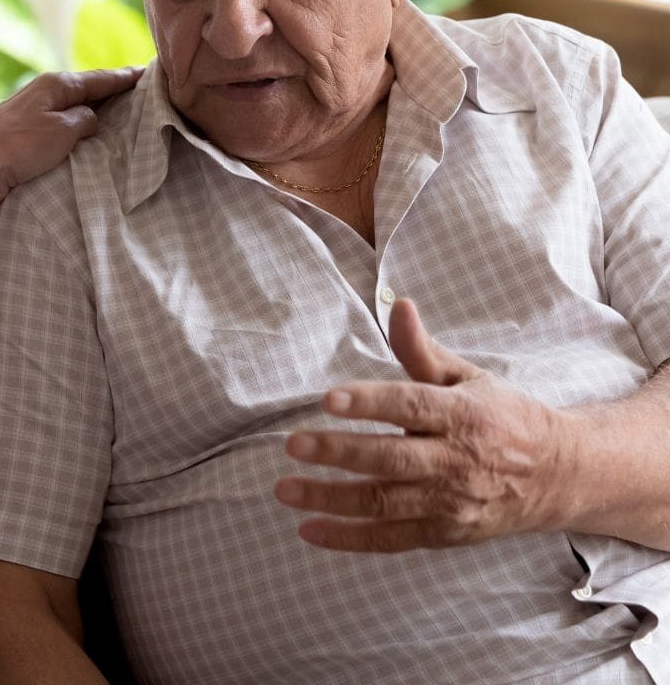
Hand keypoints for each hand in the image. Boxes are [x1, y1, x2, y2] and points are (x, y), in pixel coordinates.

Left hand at [0, 66, 142, 231]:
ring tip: (119, 113)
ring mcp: (30, 113)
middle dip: (111, 90)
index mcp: (54, 84)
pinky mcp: (22, 134)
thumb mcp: (62, 130)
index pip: (98, 78)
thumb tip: (90, 117)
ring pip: (71, 107)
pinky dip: (77, 126)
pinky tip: (85, 135)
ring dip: (93, 110)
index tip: (146, 71)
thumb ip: (84, 119)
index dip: (124, 76)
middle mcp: (41, 92)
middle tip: (140, 91)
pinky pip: (60, 124)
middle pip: (85, 89)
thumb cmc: (18, 147)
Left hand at [274, 299, 577, 551]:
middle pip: (391, 459)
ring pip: (384, 503)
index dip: (369, 402)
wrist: (558, 475)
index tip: (328, 399)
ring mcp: (450, 502)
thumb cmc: (502, 416)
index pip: (410, 405)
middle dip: (339, 452)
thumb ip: (422, 350)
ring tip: (286, 488)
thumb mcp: (467, 376)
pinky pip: (391, 539)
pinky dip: (349, 538)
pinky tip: (309, 528)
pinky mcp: (444, 534)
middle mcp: (456, 461)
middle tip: (293, 443)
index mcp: (462, 414)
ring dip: (331, 499)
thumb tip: (398, 304)